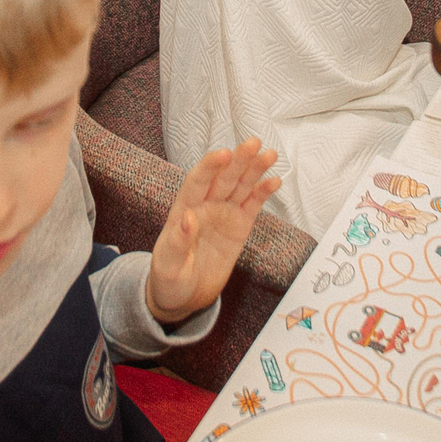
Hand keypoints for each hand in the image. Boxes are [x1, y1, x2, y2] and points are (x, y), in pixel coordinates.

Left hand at [147, 139, 281, 323]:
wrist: (184, 298)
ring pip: (241, 186)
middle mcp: (205, 206)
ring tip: (269, 155)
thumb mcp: (167, 265)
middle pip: (224, 178)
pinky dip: (263, 192)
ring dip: (254, 169)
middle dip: (238, 160)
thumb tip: (187, 217)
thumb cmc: (169, 279)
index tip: (224, 154)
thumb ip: (177, 241)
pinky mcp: (239, 227)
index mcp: (184, 210)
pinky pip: (252, 205)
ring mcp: (223, 215)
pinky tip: (273, 180)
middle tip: (253, 143)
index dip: (210, 166)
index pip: (197, 181)